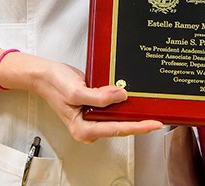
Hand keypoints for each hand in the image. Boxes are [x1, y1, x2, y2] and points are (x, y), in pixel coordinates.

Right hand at [0, 49, 162, 142]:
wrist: (45, 74)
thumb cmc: (55, 83)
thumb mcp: (76, 91)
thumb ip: (99, 96)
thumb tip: (121, 96)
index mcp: (84, 129)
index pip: (117, 129)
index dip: (138, 126)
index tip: (154, 123)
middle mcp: (90, 127)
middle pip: (120, 126)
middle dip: (139, 122)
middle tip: (159, 116)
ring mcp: (93, 118)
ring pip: (118, 117)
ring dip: (133, 113)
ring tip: (152, 109)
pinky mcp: (95, 108)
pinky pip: (113, 108)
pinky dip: (124, 103)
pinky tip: (135, 99)